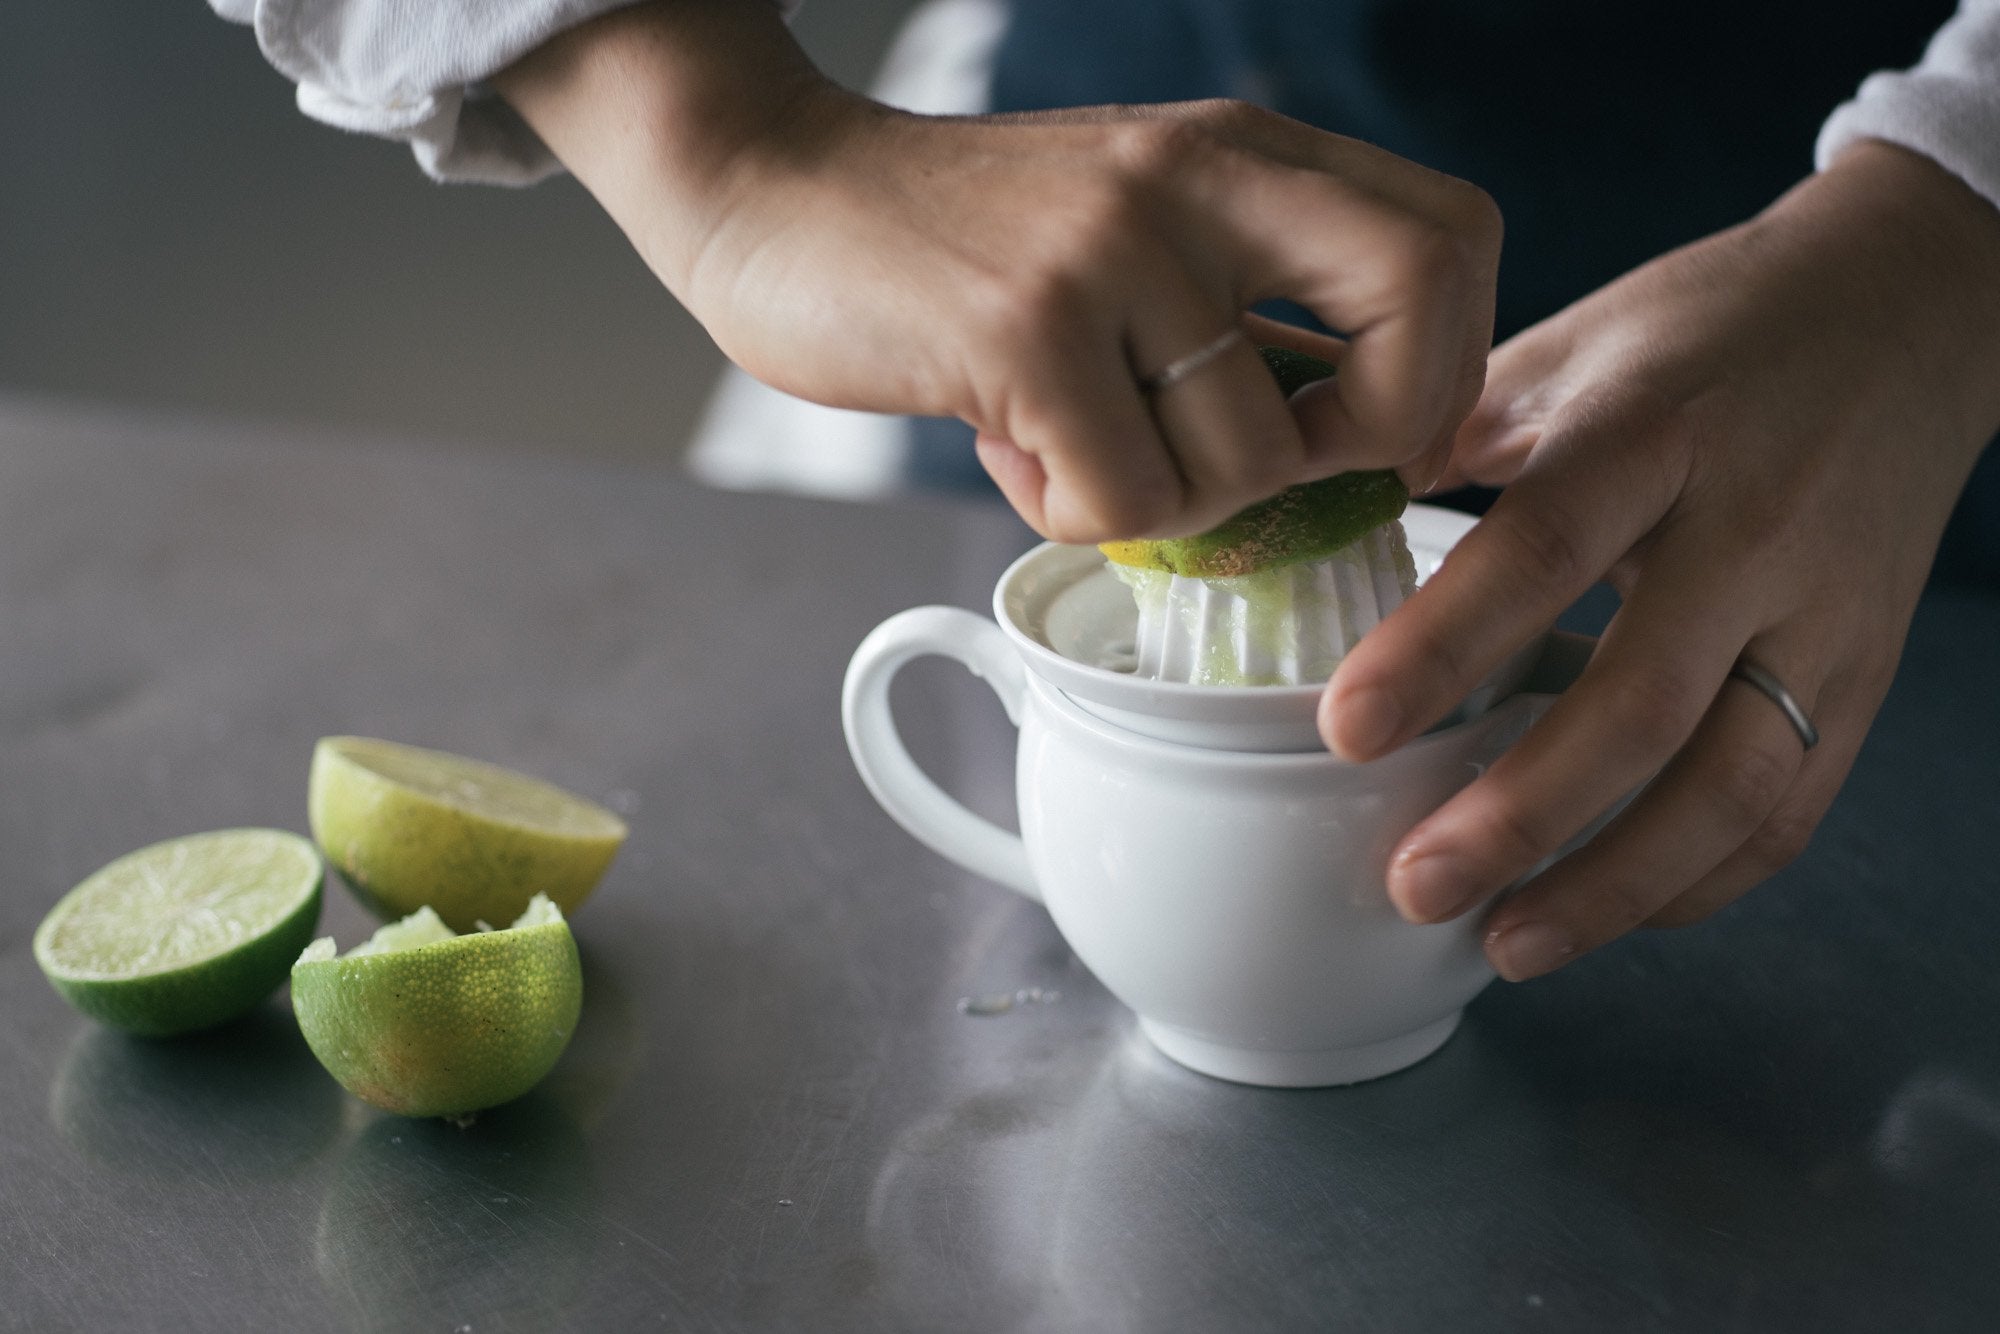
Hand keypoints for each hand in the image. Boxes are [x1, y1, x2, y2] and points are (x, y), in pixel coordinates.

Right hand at [494, 0, 1498, 541]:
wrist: (776, 193)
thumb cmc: (959, 249)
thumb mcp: (1128, 230)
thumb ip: (1237, 307)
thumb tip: (1345, 465)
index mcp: (1241, 150)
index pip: (1453, 237)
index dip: (1443, 365)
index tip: (1360, 434)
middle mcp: (1200, 176)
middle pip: (1425, 299)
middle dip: (1384, 435)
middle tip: (1287, 476)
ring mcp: (1117, 246)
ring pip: (1252, 461)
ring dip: (1168, 503)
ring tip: (1071, 447)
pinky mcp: (1029, 327)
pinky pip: (1130, 501)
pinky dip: (1076, 515)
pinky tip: (1014, 454)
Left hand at [1323, 140, 1999, 980]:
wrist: (1912, 311)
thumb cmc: (1710, 329)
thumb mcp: (1571, 343)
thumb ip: (1451, 430)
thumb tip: (1318, 501)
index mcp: (1655, 431)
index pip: (1541, 550)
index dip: (1439, 649)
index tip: (1345, 731)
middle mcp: (1754, 529)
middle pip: (1640, 701)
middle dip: (1521, 816)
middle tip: (1414, 887)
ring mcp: (1824, 613)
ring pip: (1733, 784)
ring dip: (1615, 885)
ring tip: (1507, 943)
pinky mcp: (1866, 671)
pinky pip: (1793, 805)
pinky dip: (1704, 878)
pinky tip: (1614, 913)